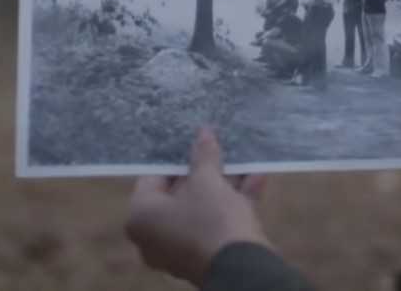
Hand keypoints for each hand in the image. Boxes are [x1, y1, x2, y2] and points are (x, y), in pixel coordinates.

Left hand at [125, 127, 270, 285]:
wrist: (241, 267)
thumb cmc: (210, 218)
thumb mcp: (207, 180)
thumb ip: (204, 155)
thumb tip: (204, 133)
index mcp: (141, 216)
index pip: (153, 177)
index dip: (176, 156)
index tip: (193, 141)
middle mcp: (154, 236)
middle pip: (179, 193)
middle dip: (205, 170)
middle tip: (219, 148)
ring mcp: (180, 249)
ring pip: (202, 208)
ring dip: (225, 184)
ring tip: (243, 158)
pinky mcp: (206, 255)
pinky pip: (216, 222)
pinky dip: (234, 202)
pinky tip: (258, 177)